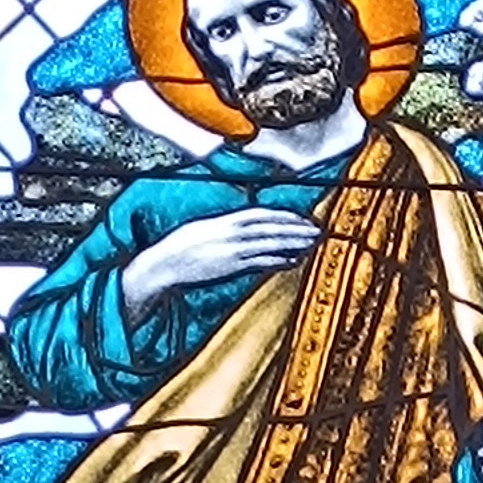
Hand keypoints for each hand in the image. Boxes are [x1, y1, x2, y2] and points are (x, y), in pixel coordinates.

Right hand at [117, 205, 321, 319]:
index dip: (284, 216)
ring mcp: (233, 250)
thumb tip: (244, 226)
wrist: (165, 265)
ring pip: (271, 243)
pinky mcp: (231, 268)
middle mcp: (232, 232)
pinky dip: (279, 261)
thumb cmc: (180, 247)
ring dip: (294, 243)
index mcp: (226, 220)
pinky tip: (293, 260)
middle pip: (272, 227)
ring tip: (312, 243)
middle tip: (317, 230)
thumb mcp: (204, 228)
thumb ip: (226, 227)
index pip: (262, 214)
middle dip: (296, 228)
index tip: (301, 219)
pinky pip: (261, 263)